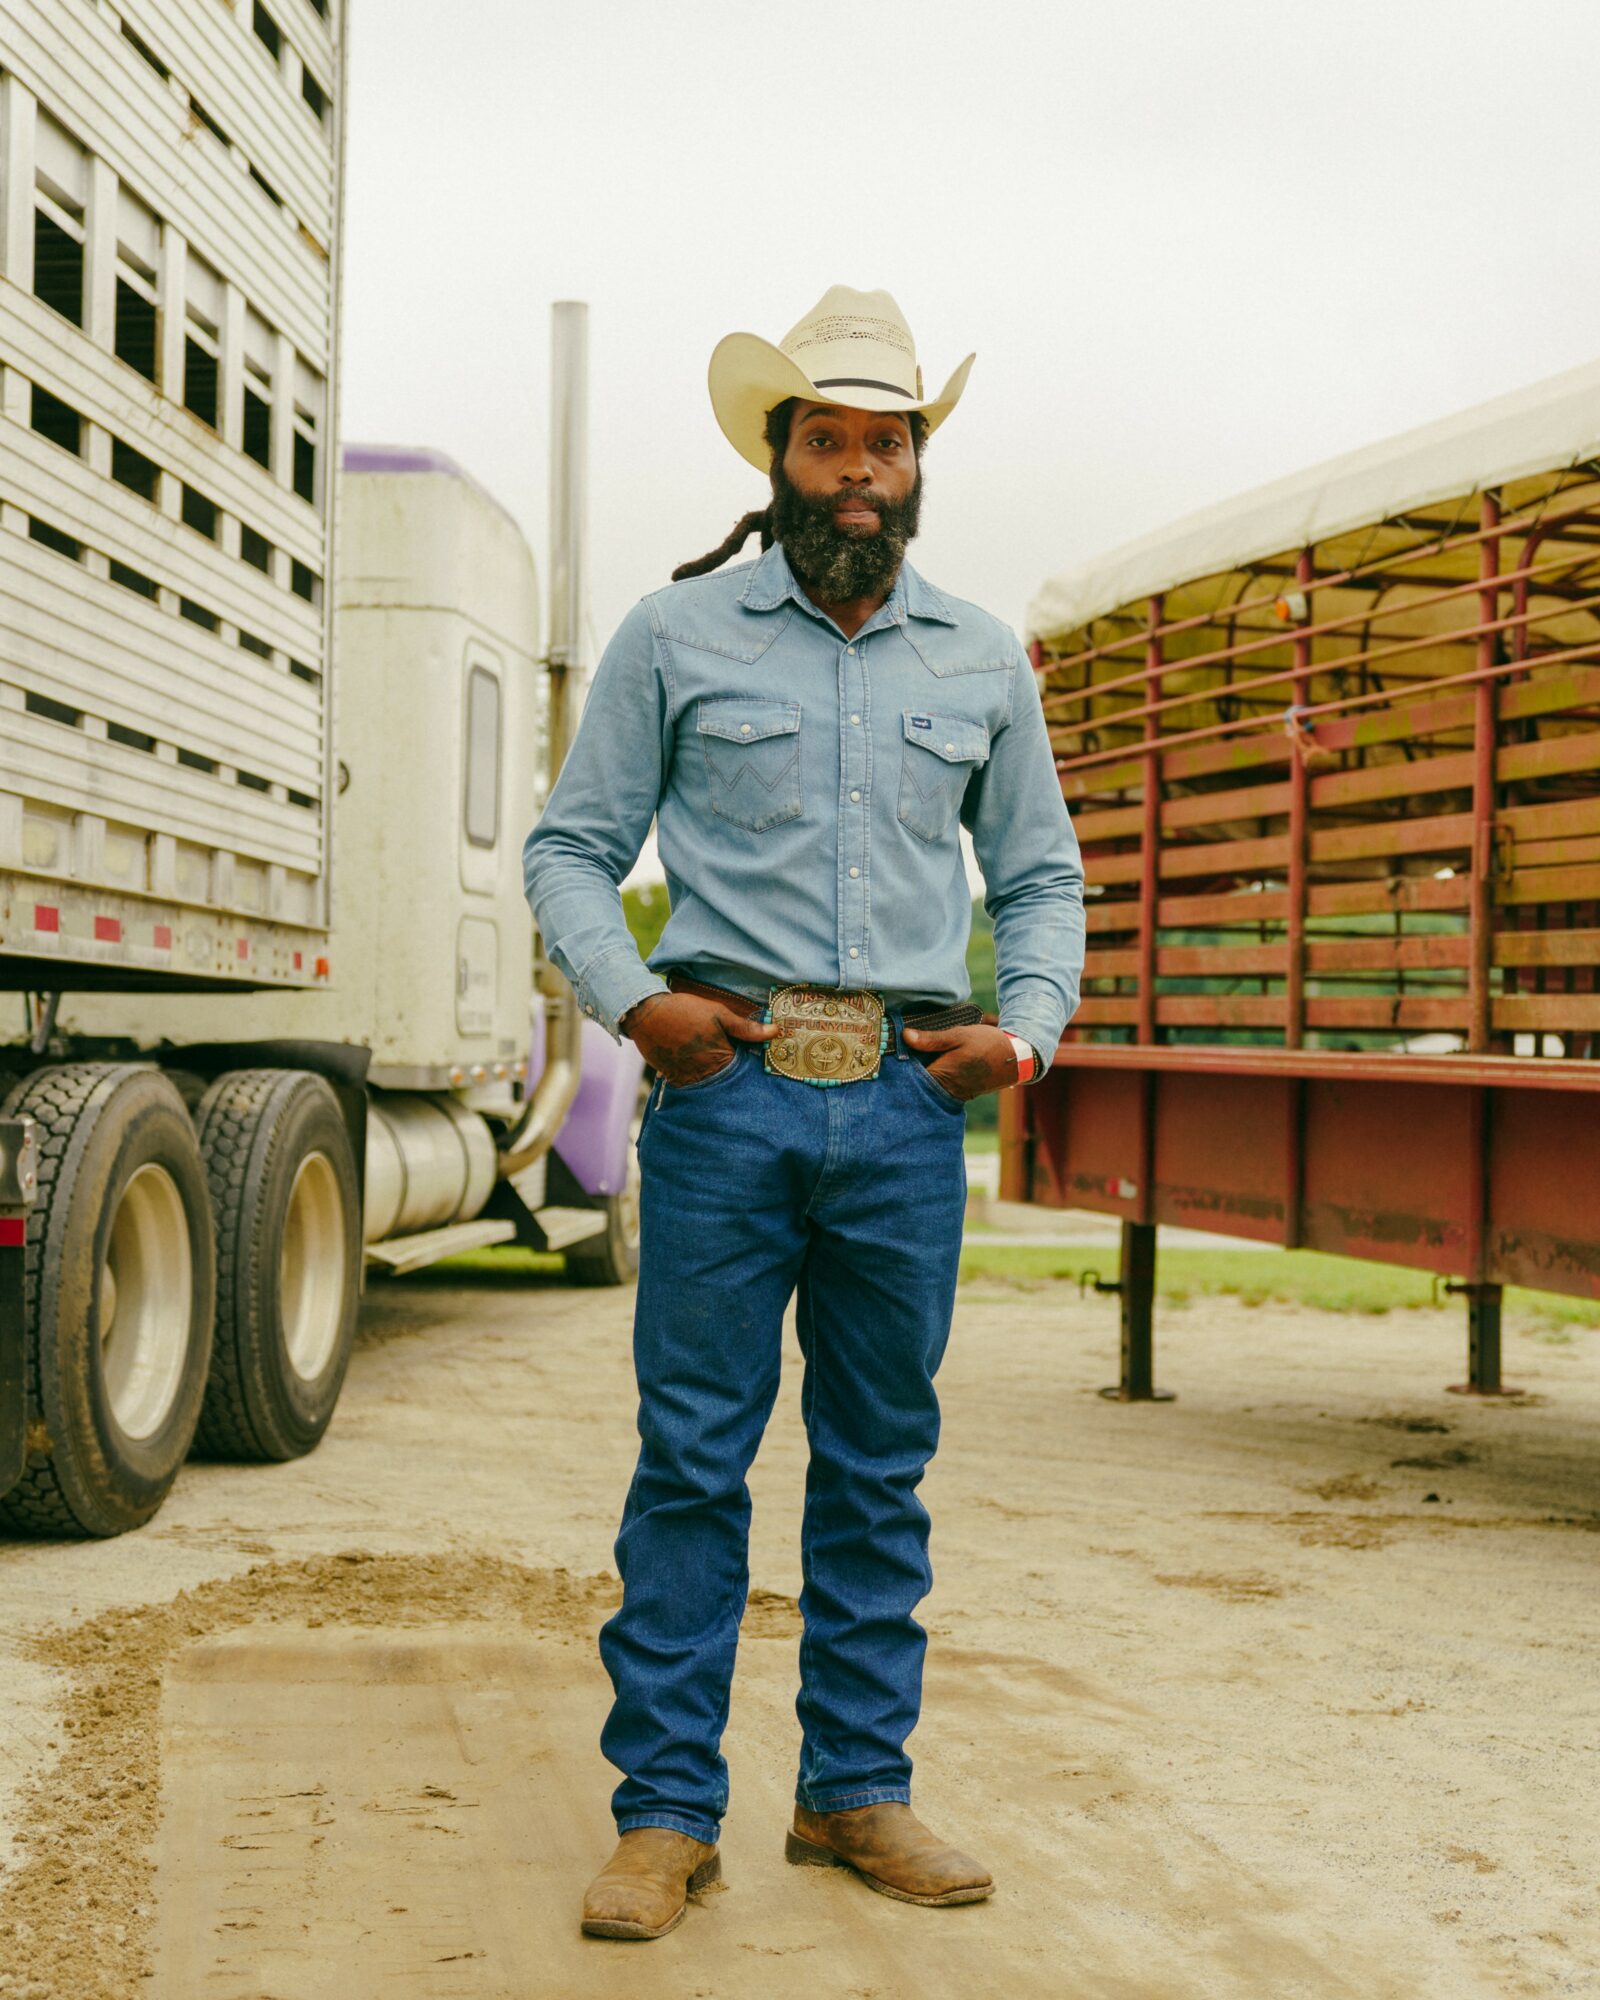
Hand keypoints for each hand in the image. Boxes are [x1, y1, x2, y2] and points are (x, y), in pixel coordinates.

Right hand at [623, 992, 775, 1086]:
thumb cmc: (685, 1011)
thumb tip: (776, 1032)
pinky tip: (693, 1064)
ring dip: (711, 1078)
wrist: (646, 1014)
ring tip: (708, 1062)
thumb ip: (746, 1028)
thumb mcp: (719, 1014)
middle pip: (725, 1082)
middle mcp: (705, 1075)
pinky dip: (693, 1077)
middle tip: (729, 1063)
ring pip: (707, 1085)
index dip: (748, 1066)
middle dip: (730, 1075)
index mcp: (721, 1060)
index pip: (743, 1072)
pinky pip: (688, 1084)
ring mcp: (687, 1078)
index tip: (750, 1060)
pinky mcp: (672, 1077)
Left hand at [899, 1023, 1019, 1101]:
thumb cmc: (988, 1044)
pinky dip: (932, 1073)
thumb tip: (905, 1036)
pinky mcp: (959, 1091)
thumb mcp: (959, 1035)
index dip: (897, 1067)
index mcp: (941, 1076)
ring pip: (927, 1084)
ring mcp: (952, 1092)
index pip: (909, 1077)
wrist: (1017, 1058)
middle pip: (916, 1083)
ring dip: (919, 1071)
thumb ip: (932, 1038)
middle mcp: (944, 1089)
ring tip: (909, 1053)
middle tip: (893, 1051)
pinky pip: (938, 1084)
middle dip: (906, 1070)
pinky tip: (928, 1060)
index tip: (886, 1053)